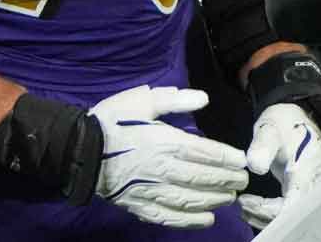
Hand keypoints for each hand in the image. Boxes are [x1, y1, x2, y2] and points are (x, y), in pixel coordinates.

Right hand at [90, 85, 249, 227]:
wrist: (77, 149)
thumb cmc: (112, 120)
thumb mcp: (142, 100)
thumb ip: (175, 100)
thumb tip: (204, 99)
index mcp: (165, 142)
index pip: (205, 153)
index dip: (227, 159)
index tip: (242, 162)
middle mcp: (163, 169)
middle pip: (202, 178)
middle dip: (226, 180)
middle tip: (242, 181)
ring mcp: (151, 191)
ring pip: (190, 200)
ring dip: (213, 200)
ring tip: (229, 198)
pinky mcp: (139, 205)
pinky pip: (169, 217)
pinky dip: (190, 221)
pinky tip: (206, 220)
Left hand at [236, 103, 320, 229]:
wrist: (299, 118)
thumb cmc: (284, 123)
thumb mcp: (270, 129)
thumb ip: (263, 145)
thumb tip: (255, 167)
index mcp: (307, 169)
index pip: (293, 203)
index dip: (268, 210)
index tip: (245, 201)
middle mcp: (315, 183)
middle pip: (293, 214)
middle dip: (265, 216)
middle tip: (242, 206)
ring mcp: (313, 188)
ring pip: (293, 215)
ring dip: (267, 217)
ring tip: (244, 208)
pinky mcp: (306, 191)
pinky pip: (292, 210)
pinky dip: (272, 214)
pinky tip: (254, 209)